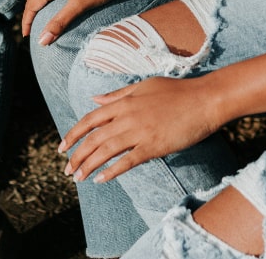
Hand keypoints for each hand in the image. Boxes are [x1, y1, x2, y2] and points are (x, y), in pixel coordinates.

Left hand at [59, 76, 220, 183]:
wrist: (204, 99)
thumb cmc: (176, 91)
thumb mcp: (143, 86)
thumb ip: (118, 94)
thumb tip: (94, 98)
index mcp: (124, 102)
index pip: (90, 119)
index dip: (73, 134)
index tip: (61, 147)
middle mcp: (127, 116)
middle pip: (94, 138)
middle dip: (77, 155)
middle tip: (67, 170)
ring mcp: (140, 131)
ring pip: (106, 150)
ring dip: (89, 165)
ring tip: (78, 179)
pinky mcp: (153, 146)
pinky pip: (127, 161)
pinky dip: (112, 171)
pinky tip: (101, 179)